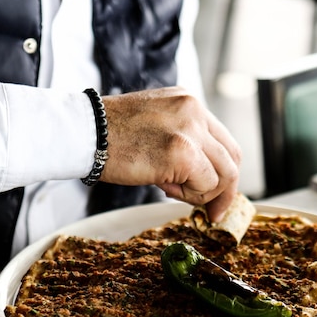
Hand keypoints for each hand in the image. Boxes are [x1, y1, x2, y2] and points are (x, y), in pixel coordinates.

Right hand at [101, 87, 240, 221]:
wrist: (84, 134)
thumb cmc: (110, 137)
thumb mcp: (156, 128)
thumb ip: (184, 144)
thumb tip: (204, 178)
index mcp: (189, 103)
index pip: (224, 142)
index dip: (224, 173)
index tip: (217, 194)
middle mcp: (195, 110)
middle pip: (232, 159)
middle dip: (225, 191)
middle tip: (212, 213)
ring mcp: (191, 129)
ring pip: (223, 175)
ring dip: (202, 193)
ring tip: (171, 189)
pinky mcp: (184, 151)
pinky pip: (206, 185)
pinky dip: (191, 196)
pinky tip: (165, 187)